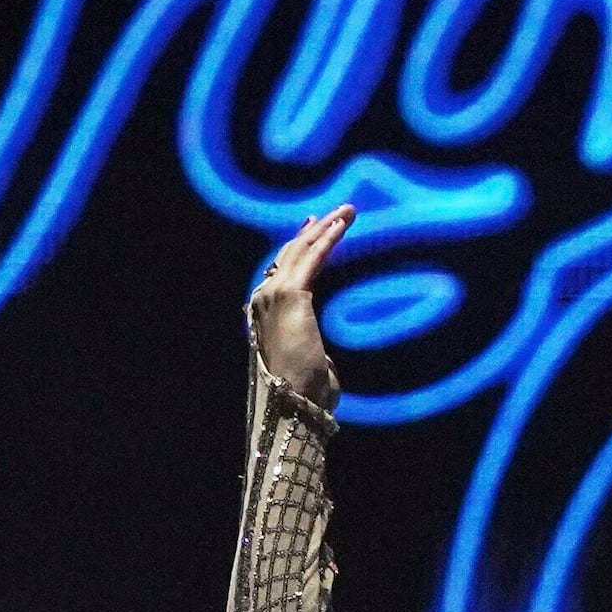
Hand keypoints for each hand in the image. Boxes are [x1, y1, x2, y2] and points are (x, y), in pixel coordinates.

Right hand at [248, 205, 353, 405]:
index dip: (302, 246)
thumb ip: (314, 350)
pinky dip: (327, 239)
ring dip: (325, 227)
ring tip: (347, 210)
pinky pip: (313, 258)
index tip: (318, 228)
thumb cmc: (305, 393)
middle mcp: (264, 298)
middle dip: (316, 230)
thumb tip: (326, 359)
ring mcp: (273, 294)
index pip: (284, 269)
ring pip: (302, 250)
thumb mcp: (311, 362)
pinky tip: (342, 225)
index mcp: (265, 312)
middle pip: (292, 254)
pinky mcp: (290, 294)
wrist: (293, 401)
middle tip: (340, 211)